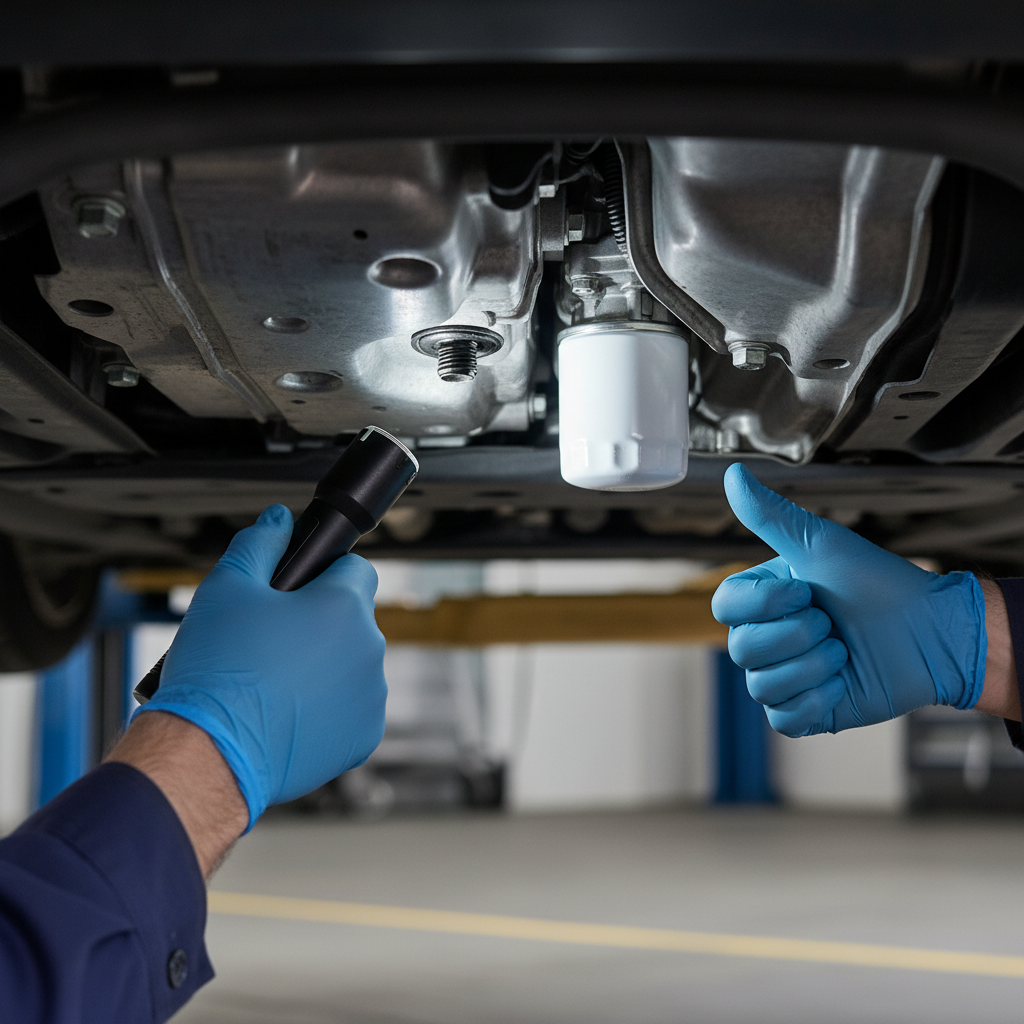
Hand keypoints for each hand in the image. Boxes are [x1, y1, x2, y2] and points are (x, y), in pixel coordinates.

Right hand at [136, 505, 386, 828]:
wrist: (207, 753)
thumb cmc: (216, 670)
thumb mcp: (226, 587)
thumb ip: (259, 544)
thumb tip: (279, 519)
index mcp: (344, 605)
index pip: (355, 569)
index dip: (323, 575)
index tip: (293, 594)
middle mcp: (370, 648)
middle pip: (352, 620)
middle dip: (320, 624)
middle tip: (271, 642)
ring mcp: (371, 696)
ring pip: (352, 666)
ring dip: (326, 667)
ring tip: (275, 683)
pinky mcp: (363, 737)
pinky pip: (351, 711)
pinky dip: (327, 710)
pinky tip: (288, 714)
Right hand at [711, 464, 986, 735]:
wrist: (931, 633)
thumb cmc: (879, 583)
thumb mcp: (821, 544)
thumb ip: (769, 515)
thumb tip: (732, 474)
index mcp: (764, 598)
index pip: (724, 606)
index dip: (763, 604)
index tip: (804, 590)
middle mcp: (768, 637)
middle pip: (742, 649)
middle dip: (797, 635)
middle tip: (831, 622)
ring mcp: (785, 675)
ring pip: (762, 684)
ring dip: (813, 666)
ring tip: (843, 651)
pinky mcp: (806, 709)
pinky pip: (783, 717)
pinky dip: (815, 700)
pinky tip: (840, 683)